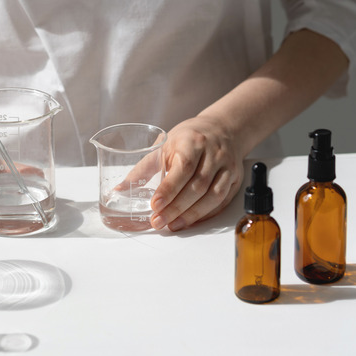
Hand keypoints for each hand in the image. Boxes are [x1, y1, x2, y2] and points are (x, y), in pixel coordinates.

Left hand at [149, 115, 244, 230]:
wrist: (222, 129)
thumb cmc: (189, 138)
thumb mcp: (164, 145)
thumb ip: (143, 168)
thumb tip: (120, 190)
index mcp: (193, 142)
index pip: (183, 168)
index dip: (169, 189)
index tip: (155, 205)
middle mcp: (214, 154)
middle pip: (197, 186)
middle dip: (176, 208)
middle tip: (158, 221)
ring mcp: (227, 168)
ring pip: (213, 196)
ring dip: (191, 215)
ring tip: (172, 225)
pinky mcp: (235, 180)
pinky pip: (222, 202)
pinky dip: (205, 214)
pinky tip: (190, 221)